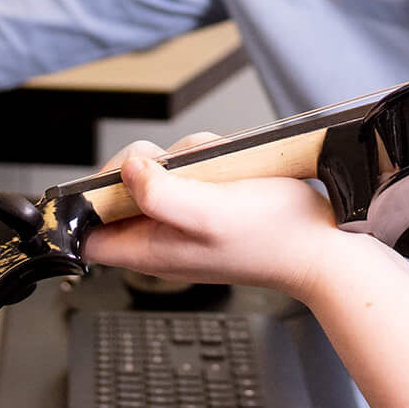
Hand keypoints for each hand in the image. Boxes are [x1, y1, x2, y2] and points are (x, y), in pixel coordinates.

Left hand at [83, 140, 386, 303]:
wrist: (322, 245)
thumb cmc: (273, 238)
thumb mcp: (209, 212)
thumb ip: (160, 194)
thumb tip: (129, 170)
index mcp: (150, 249)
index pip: (87, 234)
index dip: (86, 203)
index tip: (112, 177)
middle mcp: (162, 237)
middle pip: (121, 192)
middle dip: (147, 166)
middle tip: (176, 167)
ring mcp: (185, 220)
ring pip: (159, 172)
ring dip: (187, 158)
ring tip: (217, 173)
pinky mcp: (208, 203)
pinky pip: (191, 169)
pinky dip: (208, 160)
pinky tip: (230, 170)